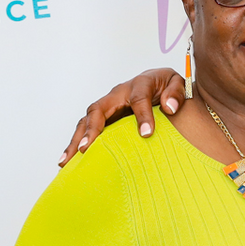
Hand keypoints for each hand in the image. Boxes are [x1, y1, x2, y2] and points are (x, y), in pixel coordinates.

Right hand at [59, 68, 186, 165]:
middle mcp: (117, 95)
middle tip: (86, 149)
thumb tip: (170, 107)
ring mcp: (108, 107)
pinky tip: (68, 162)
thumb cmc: (167, 86)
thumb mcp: (177, 83)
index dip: (142, 115)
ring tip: (67, 161)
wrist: (160, 85)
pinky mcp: (104, 118)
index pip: (138, 99)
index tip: (147, 134)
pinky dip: (76, 144)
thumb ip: (176, 93)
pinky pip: (86, 130)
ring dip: (76, 140)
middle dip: (91, 129)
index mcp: (139, 84)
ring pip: (86, 121)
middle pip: (98, 109)